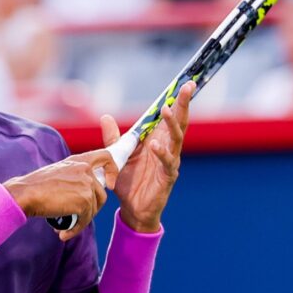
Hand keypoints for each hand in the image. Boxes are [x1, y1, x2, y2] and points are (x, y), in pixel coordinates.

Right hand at [4, 149, 118, 241]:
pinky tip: (64, 232)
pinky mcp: (85, 201)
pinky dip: (75, 228)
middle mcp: (85, 170)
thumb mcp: (58, 172)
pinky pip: (85, 219)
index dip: (112, 170)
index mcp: (78, 160)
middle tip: (77, 215)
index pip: (106, 157)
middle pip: (101, 193)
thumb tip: (83, 193)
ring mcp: (86, 185)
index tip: (109, 184)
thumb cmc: (35, 185)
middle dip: (91, 208)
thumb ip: (74, 176)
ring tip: (66, 225)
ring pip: (94, 208)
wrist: (25, 193)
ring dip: (82, 220)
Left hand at [106, 81, 194, 231]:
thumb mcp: (118, 155)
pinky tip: (155, 146)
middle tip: (187, 87)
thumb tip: (106, 116)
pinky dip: (162, 154)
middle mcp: (167, 149)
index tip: (183, 83)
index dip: (177, 100)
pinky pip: (167, 163)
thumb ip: (113, 137)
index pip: (169, 117)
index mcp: (157, 141)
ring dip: (172, 124)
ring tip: (166, 110)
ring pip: (176, 139)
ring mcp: (169, 162)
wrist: (132, 209)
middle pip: (179, 123)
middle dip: (183, 104)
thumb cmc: (128, 181)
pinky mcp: (167, 178)